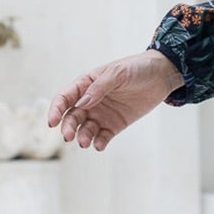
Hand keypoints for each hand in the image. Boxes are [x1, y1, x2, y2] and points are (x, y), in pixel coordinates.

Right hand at [47, 49, 183, 150]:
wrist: (161, 76)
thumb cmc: (137, 68)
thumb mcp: (117, 73)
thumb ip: (99, 88)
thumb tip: (81, 104)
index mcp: (86, 84)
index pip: (65, 98)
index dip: (56, 110)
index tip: (52, 122)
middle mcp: (90, 101)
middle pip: (72, 117)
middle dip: (67, 127)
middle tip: (68, 137)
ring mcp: (102, 114)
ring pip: (85, 129)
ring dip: (82, 137)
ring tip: (85, 143)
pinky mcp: (115, 125)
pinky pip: (103, 136)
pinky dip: (98, 142)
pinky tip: (99, 145)